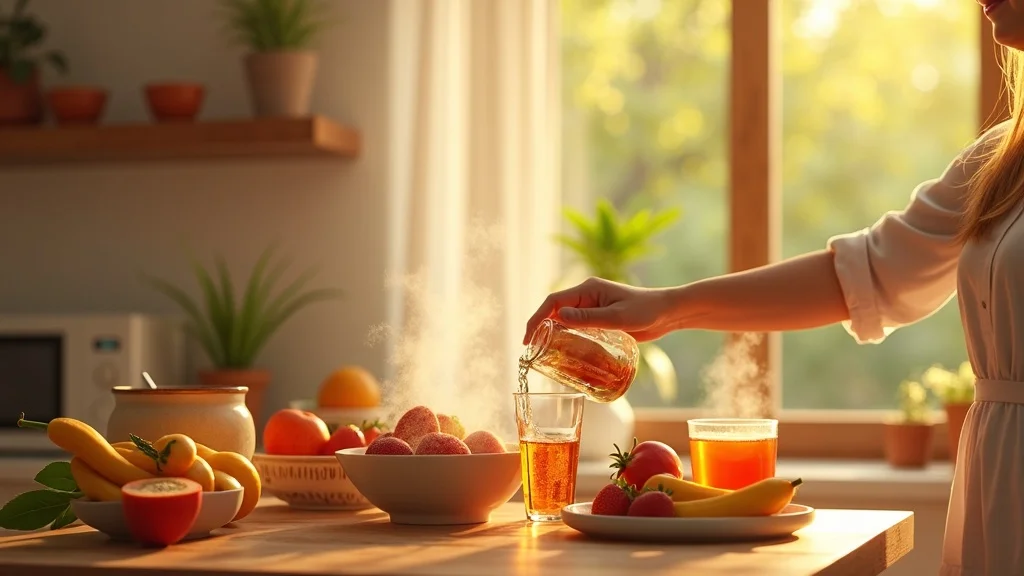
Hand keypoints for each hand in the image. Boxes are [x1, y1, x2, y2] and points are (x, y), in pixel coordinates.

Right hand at [522, 277, 677, 343]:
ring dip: (554, 333)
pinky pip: (578, 326)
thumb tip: (559, 318)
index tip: (528, 337)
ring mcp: (593, 306)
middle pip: (555, 310)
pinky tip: (565, 351)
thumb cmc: (647, 310)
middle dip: (541, 327)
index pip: (553, 302)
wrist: (668, 312)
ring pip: (566, 319)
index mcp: (588, 289)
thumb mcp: (617, 317)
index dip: (537, 318)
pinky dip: (568, 336)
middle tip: (532, 350)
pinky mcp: (601, 317)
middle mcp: (587, 295)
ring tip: (544, 353)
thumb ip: (589, 318)